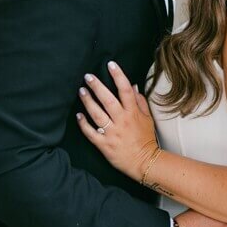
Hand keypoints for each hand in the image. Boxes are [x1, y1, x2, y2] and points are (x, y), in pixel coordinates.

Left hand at [76, 61, 158, 180]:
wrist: (144, 162)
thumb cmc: (145, 139)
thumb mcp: (148, 118)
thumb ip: (140, 101)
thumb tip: (133, 86)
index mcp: (133, 113)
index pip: (125, 90)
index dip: (118, 76)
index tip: (111, 65)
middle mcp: (122, 121)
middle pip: (108, 100)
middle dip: (97, 86)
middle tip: (88, 76)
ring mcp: (112, 133)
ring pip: (97, 114)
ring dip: (88, 101)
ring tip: (81, 91)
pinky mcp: (104, 144)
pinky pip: (91, 132)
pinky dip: (83, 124)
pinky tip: (78, 115)